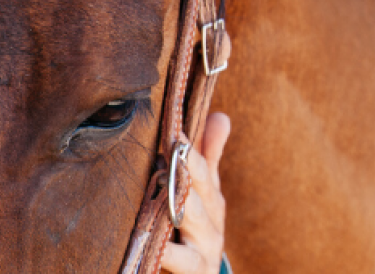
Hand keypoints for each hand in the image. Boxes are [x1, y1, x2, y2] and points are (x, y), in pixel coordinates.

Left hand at [160, 112, 230, 273]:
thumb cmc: (196, 227)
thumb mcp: (205, 194)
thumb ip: (208, 157)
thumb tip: (221, 115)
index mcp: (212, 200)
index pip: (203, 172)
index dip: (190, 154)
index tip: (176, 133)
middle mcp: (211, 225)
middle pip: (197, 198)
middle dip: (184, 180)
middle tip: (169, 160)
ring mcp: (202, 252)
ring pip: (190, 227)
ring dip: (174, 214)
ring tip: (160, 202)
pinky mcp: (193, 272)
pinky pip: (178, 262)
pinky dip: (166, 257)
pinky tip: (153, 249)